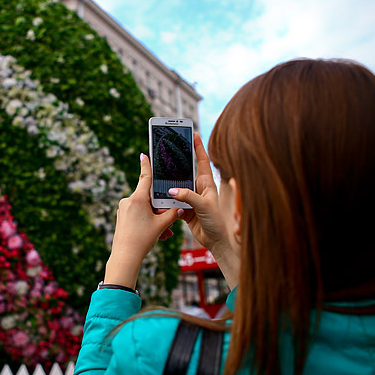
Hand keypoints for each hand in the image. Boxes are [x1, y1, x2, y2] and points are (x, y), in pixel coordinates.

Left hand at [104, 154, 178, 287]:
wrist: (125, 257)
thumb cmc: (142, 239)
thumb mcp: (161, 225)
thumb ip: (172, 214)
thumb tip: (182, 207)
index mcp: (137, 198)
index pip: (144, 177)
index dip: (146, 165)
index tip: (144, 154)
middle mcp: (128, 201)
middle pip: (149, 198)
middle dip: (161, 209)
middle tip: (169, 221)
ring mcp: (123, 209)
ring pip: (145, 209)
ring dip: (156, 219)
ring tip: (165, 233)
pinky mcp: (122, 218)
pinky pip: (138, 216)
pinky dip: (148, 223)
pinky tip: (157, 235)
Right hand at [169, 134, 239, 285]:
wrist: (215, 241)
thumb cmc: (215, 222)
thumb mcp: (203, 206)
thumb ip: (188, 196)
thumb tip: (171, 190)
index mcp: (207, 183)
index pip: (202, 161)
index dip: (198, 147)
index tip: (194, 133)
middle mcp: (199, 188)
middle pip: (186, 171)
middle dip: (178, 161)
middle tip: (168, 149)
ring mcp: (191, 198)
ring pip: (177, 186)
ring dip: (169, 183)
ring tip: (159, 174)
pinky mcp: (184, 209)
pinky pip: (172, 201)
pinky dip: (166, 200)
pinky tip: (159, 198)